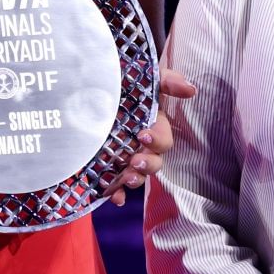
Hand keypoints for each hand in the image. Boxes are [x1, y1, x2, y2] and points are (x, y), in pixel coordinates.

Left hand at [108, 67, 196, 206]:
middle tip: (135, 161)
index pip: (162, 139)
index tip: (143, 135)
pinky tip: (113, 197)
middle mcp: (139, 145)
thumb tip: (191, 90)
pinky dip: (116, 194)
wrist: (82, 85)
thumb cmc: (120, 80)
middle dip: (148, 165)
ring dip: (135, 180)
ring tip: (127, 179)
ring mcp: (122, 157)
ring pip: (136, 176)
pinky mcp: (104, 167)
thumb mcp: (143, 75)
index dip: (157, 140)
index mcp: (151, 125)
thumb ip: (166, 80)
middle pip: (153, 162)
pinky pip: (114, 186)